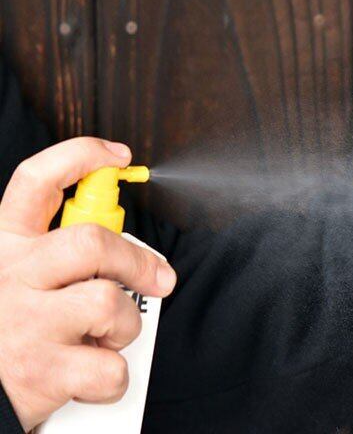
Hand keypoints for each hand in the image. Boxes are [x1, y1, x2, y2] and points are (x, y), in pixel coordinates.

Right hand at [0, 138, 176, 431]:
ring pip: (109, 302)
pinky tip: (93, 374)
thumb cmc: (8, 329)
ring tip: (106, 335)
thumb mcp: (16, 279)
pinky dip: (115, 376)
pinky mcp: (40, 373)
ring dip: (125, 324)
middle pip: (92, 242)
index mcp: (5, 246)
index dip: (80, 156)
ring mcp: (25, 324)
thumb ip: (55, 253)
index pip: (36, 181)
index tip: (118, 154)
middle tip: (159, 277)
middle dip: (137, 261)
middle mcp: (11, 276)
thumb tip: (117, 241)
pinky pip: (110, 367)